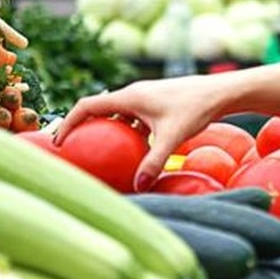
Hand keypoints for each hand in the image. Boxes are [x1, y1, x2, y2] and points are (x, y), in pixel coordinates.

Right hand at [54, 75, 226, 190]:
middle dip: (84, 128)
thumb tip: (139, 186)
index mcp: (128, 97)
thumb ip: (154, 161)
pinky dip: (128, 134)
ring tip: (99, 154)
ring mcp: (145, 99)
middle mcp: (133, 95)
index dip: (69, 122)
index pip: (87, 107)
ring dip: (107, 131)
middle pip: (99, 110)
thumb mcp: (173, 137)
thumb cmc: (196, 110)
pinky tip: (134, 154)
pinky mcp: (156, 105)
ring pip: (117, 115)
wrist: (219, 93)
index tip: (60, 142)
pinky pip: (134, 120)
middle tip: (74, 150)